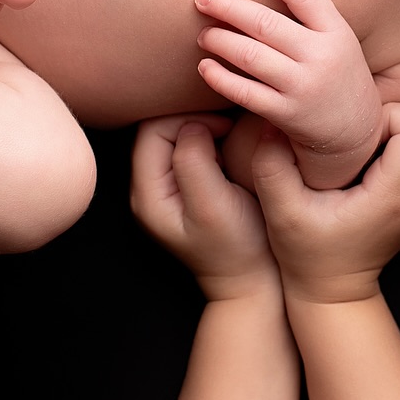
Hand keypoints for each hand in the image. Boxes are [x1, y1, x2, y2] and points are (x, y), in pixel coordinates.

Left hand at [129, 113, 276, 299]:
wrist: (252, 281)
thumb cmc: (237, 247)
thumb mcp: (213, 205)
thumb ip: (194, 161)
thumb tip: (192, 125)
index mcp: (148, 193)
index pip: (153, 130)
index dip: (188, 118)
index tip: (225, 127)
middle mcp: (148, 190)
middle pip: (159, 131)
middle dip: (193, 121)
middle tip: (228, 130)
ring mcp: (165, 190)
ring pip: (172, 138)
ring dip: (201, 131)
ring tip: (229, 141)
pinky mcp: (184, 190)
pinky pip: (186, 151)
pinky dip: (207, 143)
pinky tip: (228, 152)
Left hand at [194, 0, 382, 186]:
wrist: (357, 132)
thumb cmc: (336, 75)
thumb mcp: (338, 41)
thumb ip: (307, 19)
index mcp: (337, 32)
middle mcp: (322, 57)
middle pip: (267, 24)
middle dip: (229, 7)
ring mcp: (304, 87)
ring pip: (251, 56)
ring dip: (220, 41)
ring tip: (204, 34)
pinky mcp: (288, 114)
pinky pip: (245, 92)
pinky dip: (220, 78)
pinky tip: (205, 67)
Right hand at [252, 103, 399, 302]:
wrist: (334, 290)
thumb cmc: (308, 251)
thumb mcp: (280, 211)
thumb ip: (271, 164)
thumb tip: (273, 121)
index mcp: (392, 197)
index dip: (393, 115)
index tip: (362, 130)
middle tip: (384, 125)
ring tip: (393, 133)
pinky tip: (396, 147)